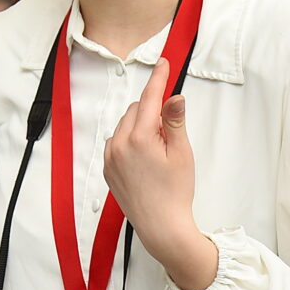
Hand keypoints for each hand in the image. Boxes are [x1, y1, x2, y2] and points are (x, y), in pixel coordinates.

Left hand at [103, 57, 216, 289]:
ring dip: (140, 126)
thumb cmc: (175, 191)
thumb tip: (174, 96)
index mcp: (139, 138)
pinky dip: (129, 141)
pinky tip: (144, 159)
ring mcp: (110, 157)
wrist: (161, 226)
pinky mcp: (107, 169)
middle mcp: (119, 144)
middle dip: (153, 111)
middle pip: (137, 110)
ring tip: (158, 152)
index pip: (150, 98)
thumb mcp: (181, 153)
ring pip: (126, 125)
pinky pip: (117, 142)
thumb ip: (174, 121)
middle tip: (170, 133)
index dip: (159, 79)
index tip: (164, 63)